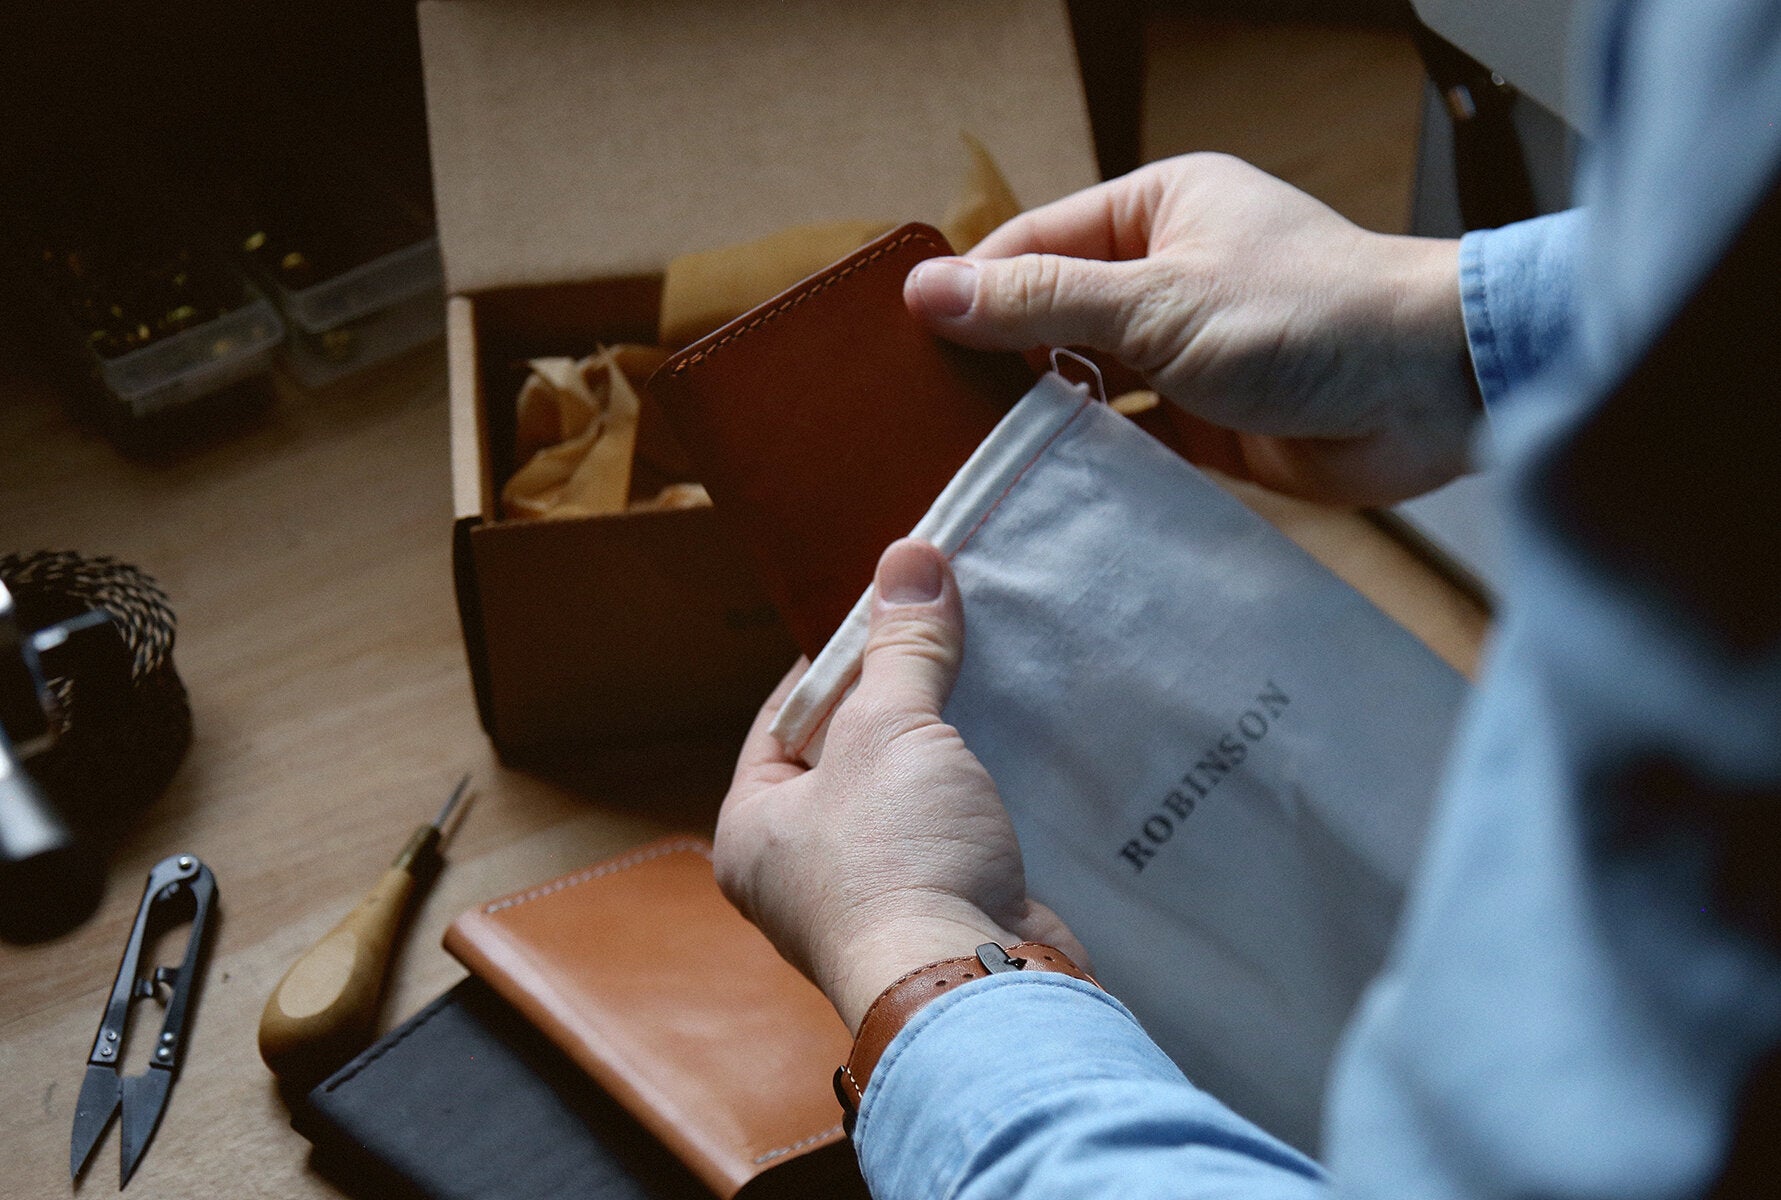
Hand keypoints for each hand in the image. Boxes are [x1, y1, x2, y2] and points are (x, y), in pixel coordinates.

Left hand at [714, 538, 1082, 1032]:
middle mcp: (799, 873)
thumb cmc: (897, 860)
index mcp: (752, 831)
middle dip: (898, 701)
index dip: (833, 662)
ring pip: (906, 797)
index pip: (782, 720)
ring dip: (945, 751)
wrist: (974, 987)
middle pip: (847, 757)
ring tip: (989, 683)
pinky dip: (981, 796)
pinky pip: (952, 835)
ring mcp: (872, 901)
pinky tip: (1016, 753)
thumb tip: (910, 556)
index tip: (883, 613)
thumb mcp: (892, 732)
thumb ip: (902, 648)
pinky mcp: (939, 915)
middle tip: (943, 639)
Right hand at [904, 152, 1475, 505]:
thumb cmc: (1310, 314)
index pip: (1033, 246)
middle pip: (1054, 318)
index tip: (907, 349)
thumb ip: (1043, 300)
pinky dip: (1094, 463)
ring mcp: (1187, 352)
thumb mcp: (1159, 300)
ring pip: (1088, 385)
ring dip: (1046, 419)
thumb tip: (931, 292)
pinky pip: (1130, 442)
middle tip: (931, 419)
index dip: (972, 294)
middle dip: (1002, 365)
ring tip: (974, 463)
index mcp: (1157, 210)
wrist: (1433, 393)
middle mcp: (1168, 275)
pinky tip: (1044, 491)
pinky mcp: (1209, 424)